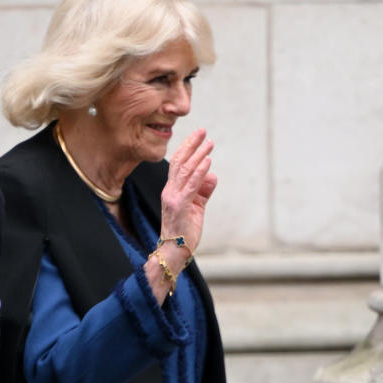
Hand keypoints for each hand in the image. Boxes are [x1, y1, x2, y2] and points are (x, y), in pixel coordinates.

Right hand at [160, 128, 216, 257]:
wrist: (174, 252)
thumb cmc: (184, 232)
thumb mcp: (197, 208)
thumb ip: (203, 192)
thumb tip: (212, 175)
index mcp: (172, 191)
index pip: (177, 165)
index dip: (187, 149)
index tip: (198, 136)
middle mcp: (169, 191)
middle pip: (179, 162)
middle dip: (191, 145)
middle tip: (203, 131)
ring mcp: (173, 198)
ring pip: (185, 170)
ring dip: (198, 155)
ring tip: (209, 143)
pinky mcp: (180, 206)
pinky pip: (191, 185)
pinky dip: (199, 171)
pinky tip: (207, 161)